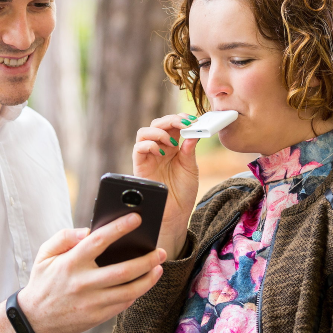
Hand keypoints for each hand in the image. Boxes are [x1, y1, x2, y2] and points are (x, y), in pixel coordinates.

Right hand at [17, 213, 165, 332]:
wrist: (36, 318)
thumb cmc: (44, 280)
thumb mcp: (45, 254)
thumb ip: (65, 237)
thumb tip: (89, 230)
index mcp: (70, 263)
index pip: (99, 240)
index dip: (119, 227)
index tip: (137, 218)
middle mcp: (83, 283)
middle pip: (123, 271)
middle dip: (146, 260)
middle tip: (160, 251)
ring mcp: (92, 302)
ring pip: (129, 291)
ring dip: (148, 279)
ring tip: (158, 268)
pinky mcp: (97, 316)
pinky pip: (123, 304)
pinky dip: (137, 293)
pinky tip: (144, 283)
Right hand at [133, 113, 199, 259]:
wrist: (176, 213)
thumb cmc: (183, 192)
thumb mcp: (191, 167)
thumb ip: (189, 149)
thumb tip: (193, 131)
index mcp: (171, 147)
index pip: (171, 125)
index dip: (180, 119)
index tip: (193, 119)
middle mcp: (158, 149)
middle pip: (156, 124)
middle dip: (170, 121)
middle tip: (183, 124)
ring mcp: (148, 157)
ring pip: (144, 133)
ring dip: (158, 131)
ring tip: (172, 141)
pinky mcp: (140, 166)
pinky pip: (138, 149)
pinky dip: (149, 145)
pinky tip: (162, 152)